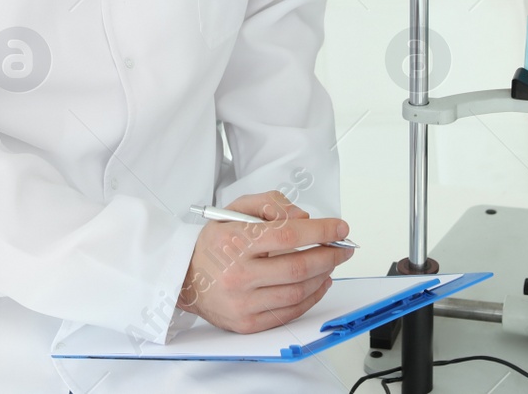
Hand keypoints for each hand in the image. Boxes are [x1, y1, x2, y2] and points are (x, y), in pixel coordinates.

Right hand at [177, 190, 353, 333]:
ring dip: (323, 276)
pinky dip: (311, 298)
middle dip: (329, 255)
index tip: (340, 228)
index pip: (289, 235)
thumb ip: (270, 204)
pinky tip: (319, 284)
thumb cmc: (214, 242)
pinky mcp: (247, 323)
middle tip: (343, 248)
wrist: (184, 277)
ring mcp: (243, 303)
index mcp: (235, 242)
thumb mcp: (235, 209)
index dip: (321, 231)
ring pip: (297, 292)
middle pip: (298, 267)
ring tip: (331, 264)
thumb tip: (303, 218)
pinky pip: (289, 313)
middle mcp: (239, 275)